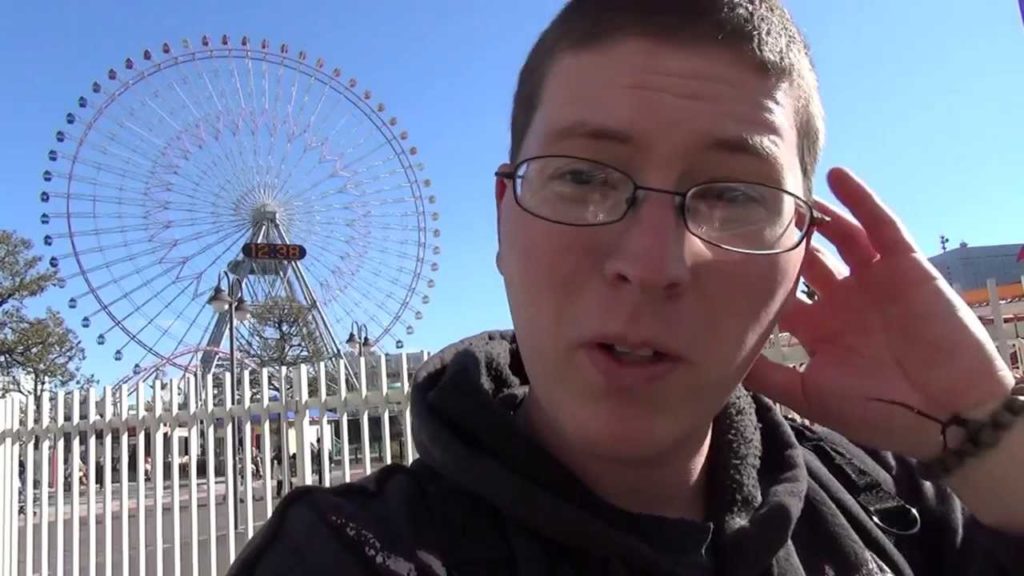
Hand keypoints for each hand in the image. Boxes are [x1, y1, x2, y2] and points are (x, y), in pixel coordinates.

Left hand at [745, 167, 1015, 459]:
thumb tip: (719, 355)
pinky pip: (881, 225)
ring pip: (840, 235)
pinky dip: (861, 200)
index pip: (781, 292)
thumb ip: (768, 375)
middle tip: (750, 209)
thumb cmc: (878, 411)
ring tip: (786, 189)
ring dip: (816, 213)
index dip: (756, 273)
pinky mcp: (905, 267)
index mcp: (820, 328)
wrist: (946, 415)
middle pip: (807, 258)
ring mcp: (874, 281)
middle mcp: (843, 300)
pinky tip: (836, 177)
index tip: (720, 249)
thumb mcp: (809, 394)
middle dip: (783, 237)